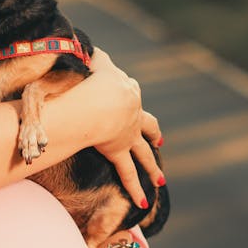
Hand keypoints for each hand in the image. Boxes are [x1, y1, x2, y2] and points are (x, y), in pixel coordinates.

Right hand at [87, 49, 164, 207]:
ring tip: (161, 179)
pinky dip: (135, 188)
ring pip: (144, 152)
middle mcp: (133, 112)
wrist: (96, 103)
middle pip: (147, 123)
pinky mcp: (119, 151)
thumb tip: (86, 45)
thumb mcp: (92, 62)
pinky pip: (128, 173)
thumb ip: (90, 55)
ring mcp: (128, 134)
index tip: (123, 89)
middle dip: (152, 132)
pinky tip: (144, 202)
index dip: (125, 89)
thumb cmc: (89, 80)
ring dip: (152, 166)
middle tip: (159, 140)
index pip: (128, 88)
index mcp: (126, 89)